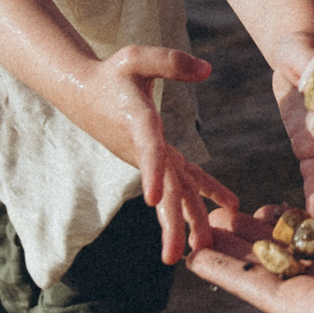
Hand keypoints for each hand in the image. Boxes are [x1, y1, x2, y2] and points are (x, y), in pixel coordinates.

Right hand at [76, 45, 237, 263]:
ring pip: (174, 191)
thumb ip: (171, 61)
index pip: (147, 150)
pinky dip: (205, 191)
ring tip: (202, 249)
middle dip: (171, 221)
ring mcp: (151, 158)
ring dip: (188, 220)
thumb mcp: (136, 57)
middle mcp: (143, 149)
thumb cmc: (112, 73)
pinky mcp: (158, 158)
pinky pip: (184, 179)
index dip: (152, 172)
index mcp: (137, 123)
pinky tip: (229, 205)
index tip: (154, 200)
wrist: (84, 92)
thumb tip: (208, 70)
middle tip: (176, 255)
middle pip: (162, 187)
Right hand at [188, 153, 313, 312]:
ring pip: (265, 269)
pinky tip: (193, 254)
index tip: (265, 205)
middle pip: (288, 253)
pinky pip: (253, 287)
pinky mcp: (300, 311)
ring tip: (197, 228)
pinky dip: (222, 272)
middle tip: (219, 217)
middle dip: (253, 236)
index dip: (292, 219)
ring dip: (229, 251)